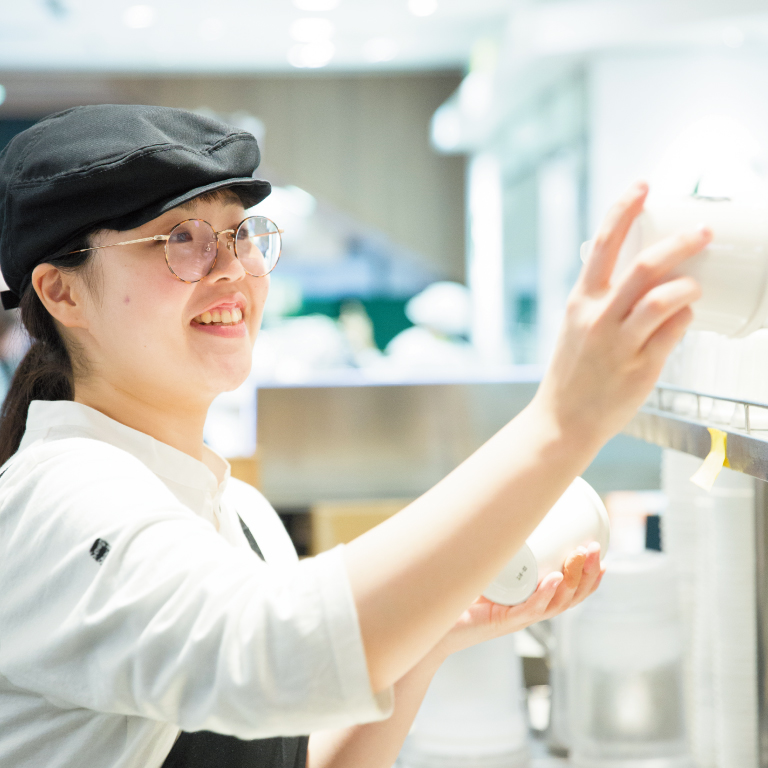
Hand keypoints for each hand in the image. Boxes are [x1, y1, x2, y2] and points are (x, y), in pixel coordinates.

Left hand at [431, 542, 603, 659]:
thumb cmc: (460, 595)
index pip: (571, 592)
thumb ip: (496, 544)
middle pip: (571, 596)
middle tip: (596, 548)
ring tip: (581, 556)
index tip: (601, 554)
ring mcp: (518, 618)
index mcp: (533, 601)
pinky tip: (554, 580)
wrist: (436, 624)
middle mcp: (530, 612)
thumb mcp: (485, 566)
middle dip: (588, 573)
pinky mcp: (502, 621)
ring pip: (557, 603)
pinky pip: (530, 610)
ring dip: (574, 579)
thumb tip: (504, 506)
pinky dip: (545, 595)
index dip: (590, 577)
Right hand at [532, 181, 710, 450]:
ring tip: (698, 284)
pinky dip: (684, 317)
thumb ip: (603, 297)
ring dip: (689, 284)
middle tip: (703, 232)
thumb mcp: (576, 325)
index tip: (642, 185)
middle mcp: (598, 319)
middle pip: (644, 266)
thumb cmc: (572, 372)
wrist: (563, 419)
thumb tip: (638, 271)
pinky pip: (673, 332)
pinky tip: (686, 315)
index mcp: (580, 302)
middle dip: (680, 242)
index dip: (623, 210)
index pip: (602, 245)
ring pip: (663, 299)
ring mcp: (620, 344)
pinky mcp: (641, 368)